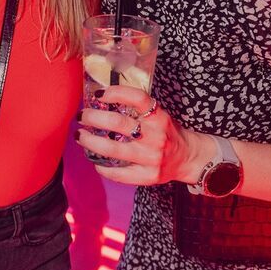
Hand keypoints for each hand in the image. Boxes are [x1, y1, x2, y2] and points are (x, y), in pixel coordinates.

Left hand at [77, 85, 210, 185]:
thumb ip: (137, 109)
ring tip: (80, 136)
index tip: (98, 94)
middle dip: (93, 117)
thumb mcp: (159, 115)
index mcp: (159, 117)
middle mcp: (155, 136)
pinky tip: (96, 162)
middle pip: (117, 123)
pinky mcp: (148, 176)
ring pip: (112, 149)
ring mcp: (151, 158)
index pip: (137, 98)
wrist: (189, 158)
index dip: (115, 93)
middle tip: (82, 116)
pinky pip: (119, 174)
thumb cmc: (167, 132)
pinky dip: (103, 168)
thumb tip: (101, 100)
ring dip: (90, 142)